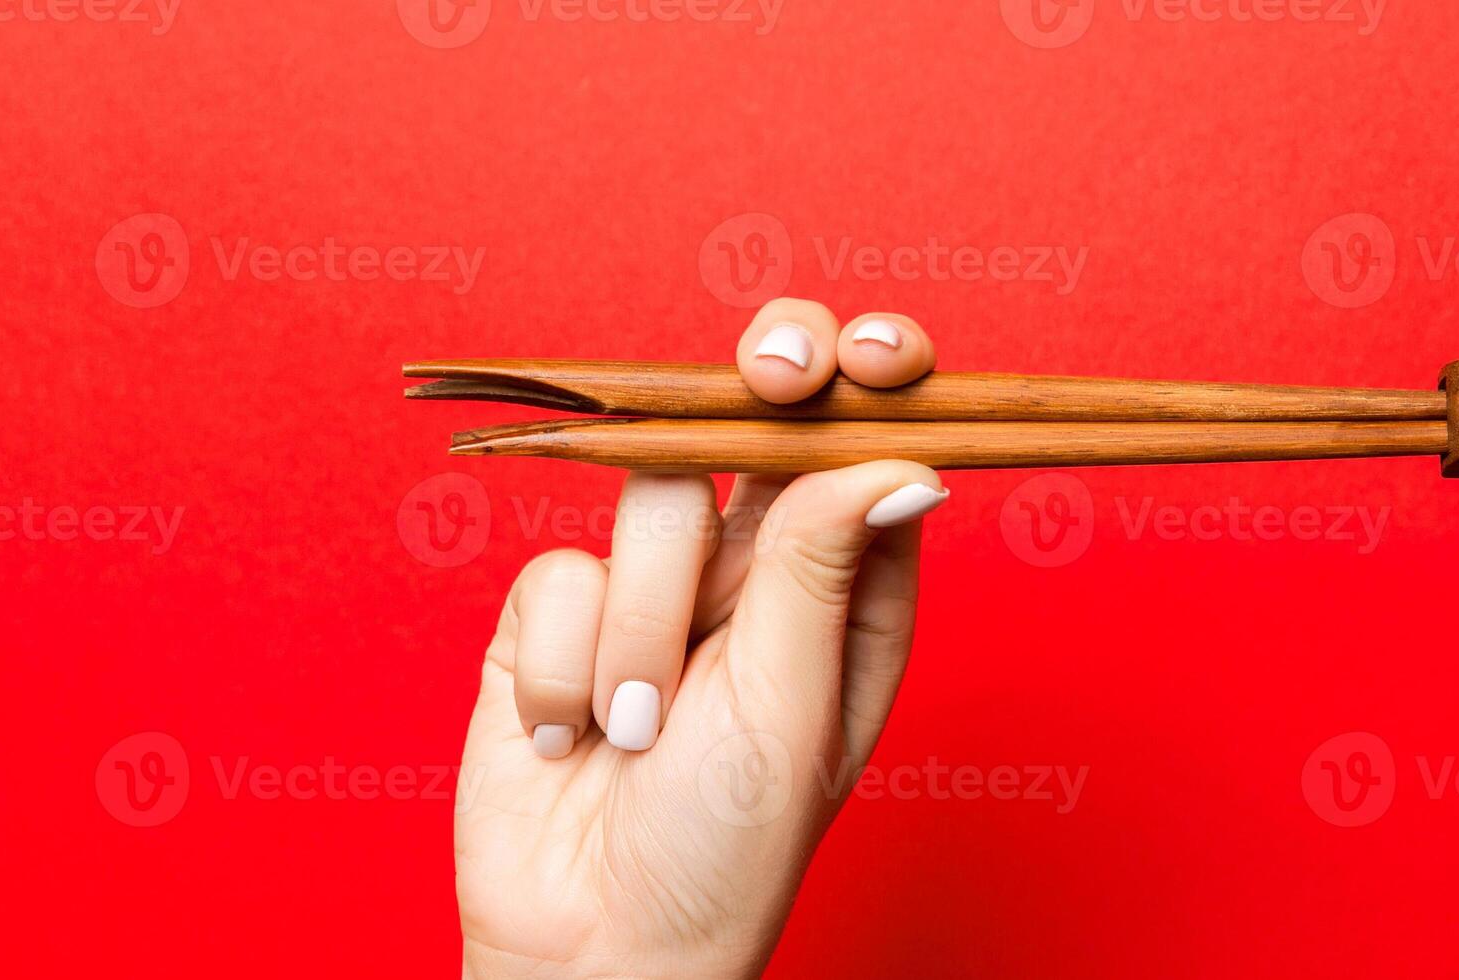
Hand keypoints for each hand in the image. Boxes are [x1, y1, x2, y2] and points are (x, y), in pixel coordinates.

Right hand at [455, 299, 948, 978]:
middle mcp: (765, 567)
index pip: (873, 439)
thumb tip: (903, 454)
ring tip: (638, 726)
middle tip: (775, 369)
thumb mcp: (793, 704)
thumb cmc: (726, 847)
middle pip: (759, 413)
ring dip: (642, 620)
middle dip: (761, 379)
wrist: (591, 946)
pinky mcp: (558, 611)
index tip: (870, 357)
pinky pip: (554, 569)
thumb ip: (825, 567)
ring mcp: (659, 582)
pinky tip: (569, 736)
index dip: (874, 375)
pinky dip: (560, 664)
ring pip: (651, 497)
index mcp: (855, 586)